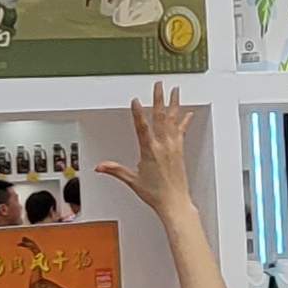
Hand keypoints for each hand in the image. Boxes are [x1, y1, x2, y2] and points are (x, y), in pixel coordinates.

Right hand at [96, 83, 198, 215]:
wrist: (175, 202)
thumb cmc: (156, 193)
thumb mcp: (132, 180)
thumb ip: (115, 170)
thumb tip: (100, 167)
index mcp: (150, 151)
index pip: (142, 127)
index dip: (138, 113)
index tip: (135, 101)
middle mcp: (164, 146)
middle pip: (161, 117)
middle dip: (159, 99)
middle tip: (159, 85)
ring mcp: (174, 147)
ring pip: (173, 120)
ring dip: (174, 104)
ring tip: (175, 90)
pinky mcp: (180, 150)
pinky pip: (182, 131)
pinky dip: (184, 120)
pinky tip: (188, 113)